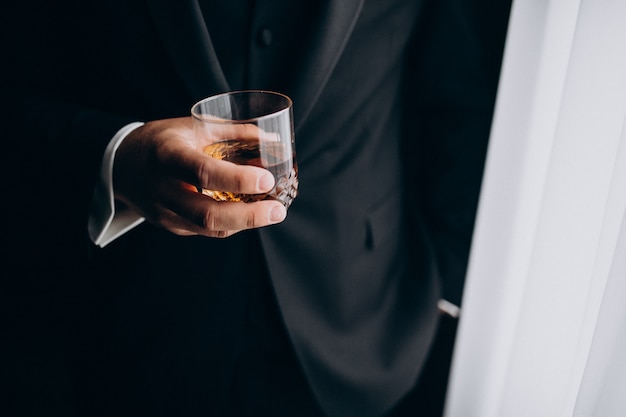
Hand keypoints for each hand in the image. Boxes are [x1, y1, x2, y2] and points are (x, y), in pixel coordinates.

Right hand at [112, 117, 286, 237]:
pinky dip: (233, 222)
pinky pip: (207, 229)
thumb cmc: (163, 140)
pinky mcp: (171, 226)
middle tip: (278, 210)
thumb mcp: (193, 126)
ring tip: (273, 212)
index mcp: (166, 155)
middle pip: (208, 214)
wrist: (122, 166)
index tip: (267, 180)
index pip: (202, 172)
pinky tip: (251, 213)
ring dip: (246, 223)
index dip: (237, 179)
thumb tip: (273, 141)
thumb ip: (234, 132)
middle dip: (249, 216)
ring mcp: (165, 212)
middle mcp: (162, 188)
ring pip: (210, 227)